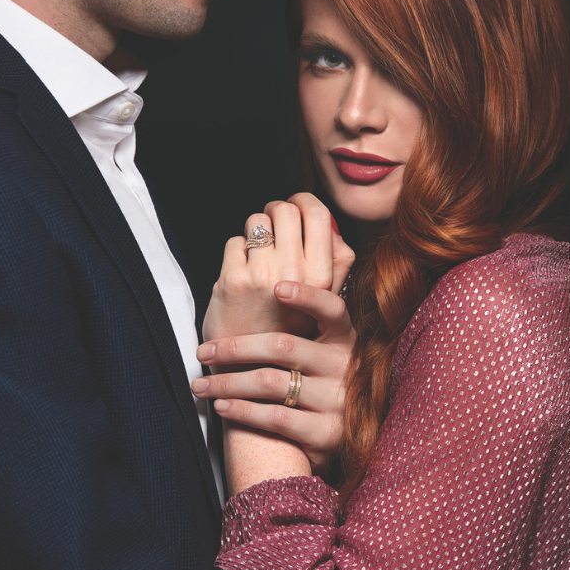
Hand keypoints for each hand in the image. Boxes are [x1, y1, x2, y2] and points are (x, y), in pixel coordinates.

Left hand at [194, 281, 353, 472]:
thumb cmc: (323, 386)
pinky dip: (242, 411)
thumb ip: (310, 322)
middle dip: (234, 348)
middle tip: (203, 351)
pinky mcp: (325, 432)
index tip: (278, 288)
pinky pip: (275, 417)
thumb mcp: (328, 353)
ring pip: (271, 382)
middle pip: (283, 346)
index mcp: (346, 340)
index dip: (308, 297)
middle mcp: (345, 366)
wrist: (345, 440)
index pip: (332, 310)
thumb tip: (279, 283)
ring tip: (201, 385)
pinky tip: (222, 407)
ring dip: (228, 383)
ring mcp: (337, 401)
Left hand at [203, 192, 353, 341]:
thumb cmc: (285, 329)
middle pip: (286, 210)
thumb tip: (330, 228)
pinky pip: (234, 242)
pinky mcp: (234, 280)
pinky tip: (240, 274)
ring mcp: (264, 276)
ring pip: (257, 221)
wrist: (248, 367)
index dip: (305, 202)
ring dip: (253, 230)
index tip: (296, 205)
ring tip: (256, 253)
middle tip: (271, 223)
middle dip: (275, 210)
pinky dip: (235, 252)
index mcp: (324, 276)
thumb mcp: (324, 301)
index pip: (319, 215)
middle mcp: (297, 274)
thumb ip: (336, 263)